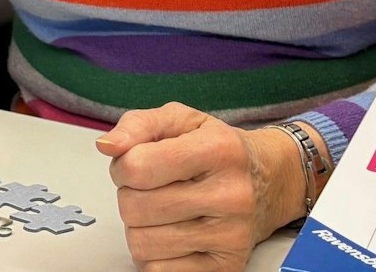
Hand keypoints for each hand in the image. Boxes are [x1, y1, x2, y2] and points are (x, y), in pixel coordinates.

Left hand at [97, 103, 302, 271]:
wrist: (269, 180)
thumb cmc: (217, 148)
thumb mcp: (180, 120)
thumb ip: (137, 125)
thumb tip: (107, 146)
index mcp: (218, 150)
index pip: (138, 167)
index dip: (122, 166)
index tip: (135, 164)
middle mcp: (230, 195)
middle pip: (135, 208)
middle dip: (129, 195)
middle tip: (150, 188)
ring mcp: (231, 236)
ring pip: (142, 244)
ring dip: (139, 226)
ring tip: (161, 210)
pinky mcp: (227, 266)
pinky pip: (158, 270)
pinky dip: (154, 253)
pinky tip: (172, 232)